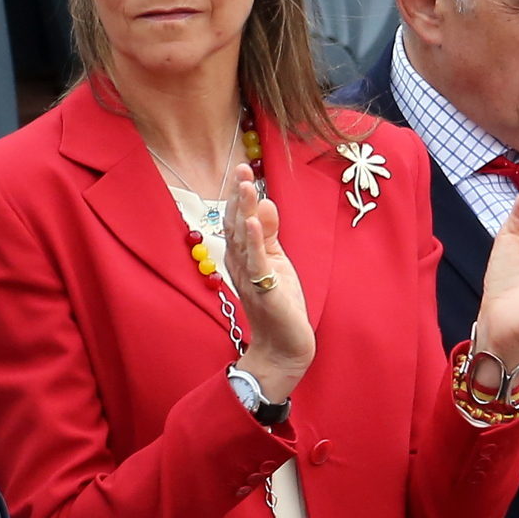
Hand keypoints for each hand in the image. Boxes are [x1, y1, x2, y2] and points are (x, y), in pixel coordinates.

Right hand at [224, 163, 314, 401]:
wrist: (283, 348)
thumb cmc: (279, 306)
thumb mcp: (275, 263)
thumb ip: (268, 235)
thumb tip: (264, 203)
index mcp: (241, 257)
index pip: (237, 220)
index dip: (239, 195)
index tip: (242, 169)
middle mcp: (239, 265)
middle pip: (235, 224)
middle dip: (238, 196)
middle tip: (239, 168)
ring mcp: (249, 277)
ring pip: (243, 239)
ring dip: (244, 211)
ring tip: (246, 185)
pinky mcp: (263, 290)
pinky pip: (256, 262)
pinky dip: (254, 241)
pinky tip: (253, 221)